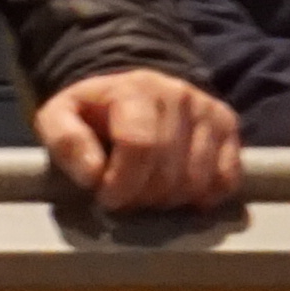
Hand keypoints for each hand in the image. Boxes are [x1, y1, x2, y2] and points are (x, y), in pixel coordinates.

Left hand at [36, 66, 243, 214]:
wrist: (132, 91)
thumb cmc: (94, 112)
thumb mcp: (61, 118)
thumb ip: (65, 141)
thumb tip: (93, 174)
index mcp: (135, 90)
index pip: (139, 146)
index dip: (123, 183)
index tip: (107, 198)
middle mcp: (179, 95)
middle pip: (169, 170)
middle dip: (143, 197)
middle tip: (126, 198)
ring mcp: (209, 110)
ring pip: (198, 180)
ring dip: (170, 200)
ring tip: (149, 192)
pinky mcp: (229, 126)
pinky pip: (226, 179)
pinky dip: (203, 197)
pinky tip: (180, 192)